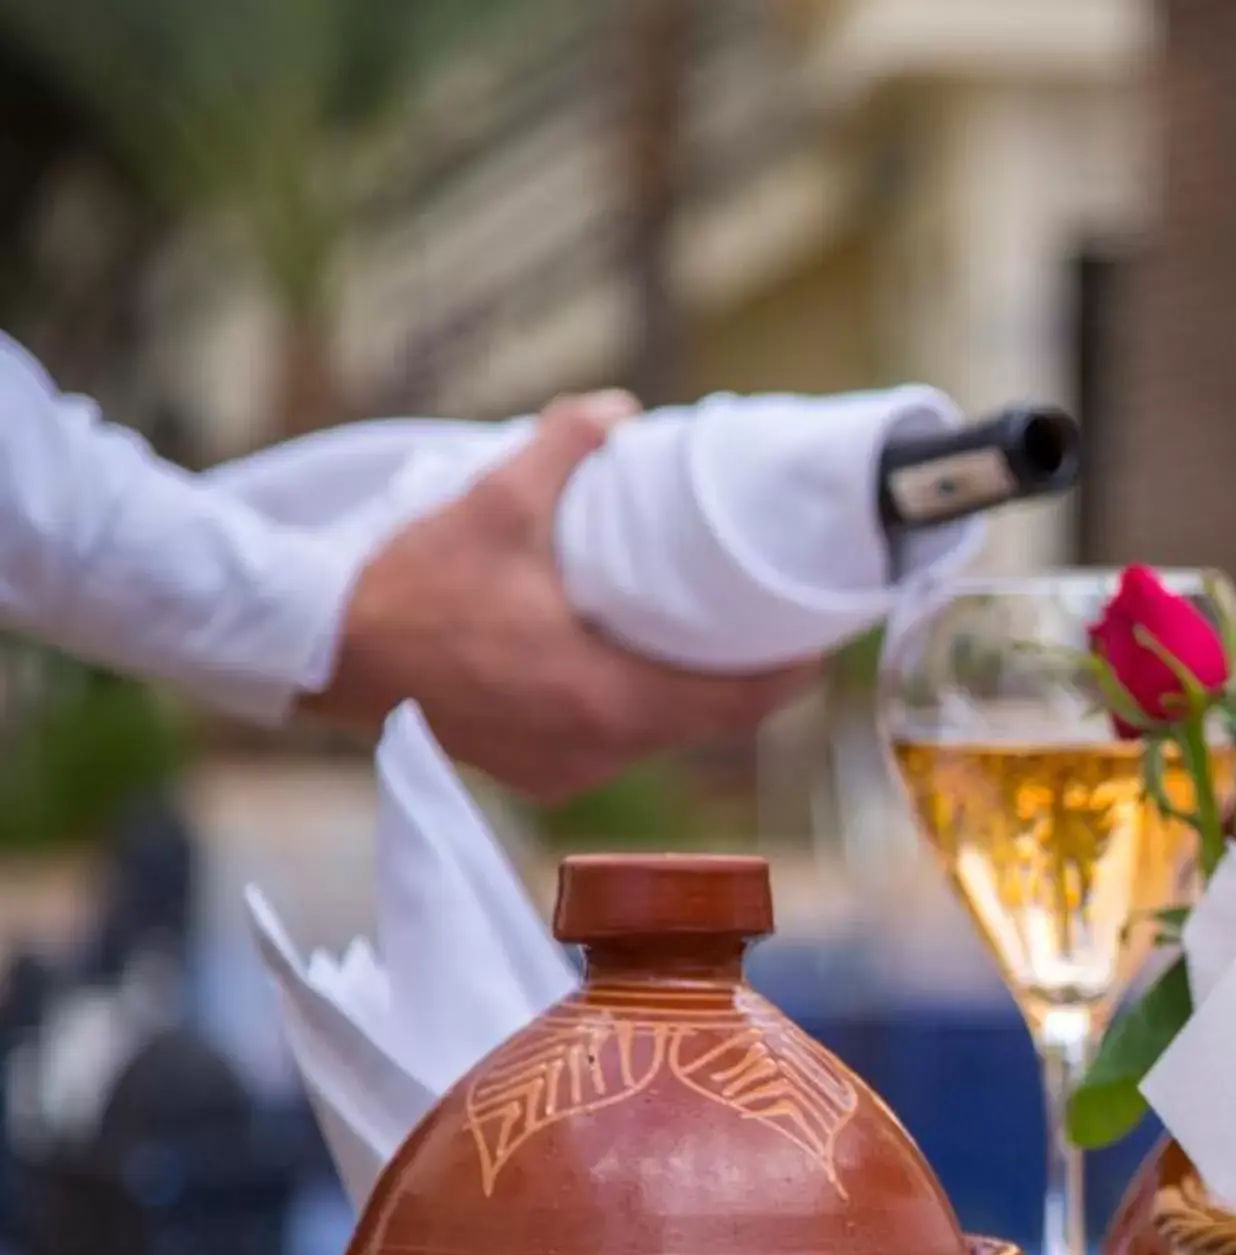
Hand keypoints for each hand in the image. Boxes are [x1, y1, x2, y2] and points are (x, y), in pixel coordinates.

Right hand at [306, 390, 819, 802]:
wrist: (318, 652)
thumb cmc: (407, 586)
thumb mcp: (495, 501)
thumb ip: (565, 446)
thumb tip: (618, 407)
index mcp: (609, 699)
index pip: (737, 703)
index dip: (791, 676)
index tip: (823, 642)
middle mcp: (596, 750)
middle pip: (705, 723)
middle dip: (744, 680)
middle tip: (774, 629)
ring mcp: (563, 770)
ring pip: (657, 736)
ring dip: (687, 695)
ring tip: (713, 643)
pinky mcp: (533, 774)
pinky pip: (610, 744)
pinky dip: (634, 709)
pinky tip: (638, 671)